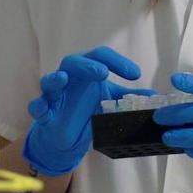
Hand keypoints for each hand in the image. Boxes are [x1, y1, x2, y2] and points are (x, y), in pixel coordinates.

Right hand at [22, 47, 150, 175]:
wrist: (67, 136)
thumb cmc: (86, 109)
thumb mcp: (110, 102)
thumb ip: (129, 98)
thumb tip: (155, 97)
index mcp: (86, 70)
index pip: (100, 56)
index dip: (118, 62)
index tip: (136, 75)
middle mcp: (69, 77)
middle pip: (73, 62)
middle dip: (87, 65)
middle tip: (103, 72)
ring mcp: (54, 94)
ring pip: (49, 80)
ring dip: (55, 79)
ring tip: (62, 78)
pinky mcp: (44, 112)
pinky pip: (37, 106)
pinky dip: (38, 106)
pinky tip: (43, 109)